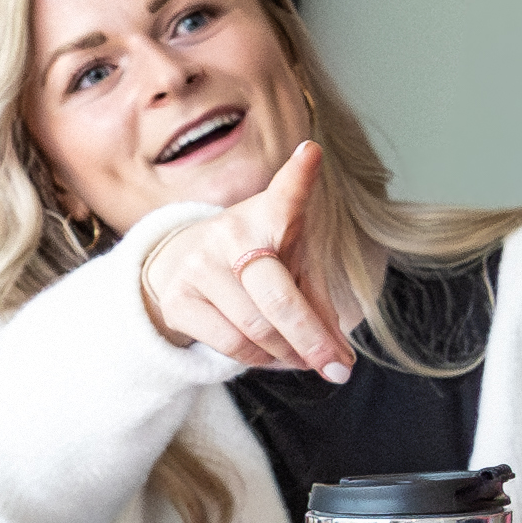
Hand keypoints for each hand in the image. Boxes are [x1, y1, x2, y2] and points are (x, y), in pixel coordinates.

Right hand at [132, 139, 354, 379]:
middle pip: (278, 298)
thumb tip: (343, 360)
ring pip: (257, 329)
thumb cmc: (254, 260)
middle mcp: (230, 233)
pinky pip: (231, 344)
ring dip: (290, 354)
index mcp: (267, 215)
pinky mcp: (179, 300)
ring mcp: (199, 266)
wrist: (178, 262)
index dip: (298, 177)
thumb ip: (319, 303)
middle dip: (312, 339)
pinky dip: (262, 361)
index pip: (284, 195)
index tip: (311, 154)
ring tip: (306, 359)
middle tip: (338, 368)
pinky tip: (276, 359)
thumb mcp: (290, 264)